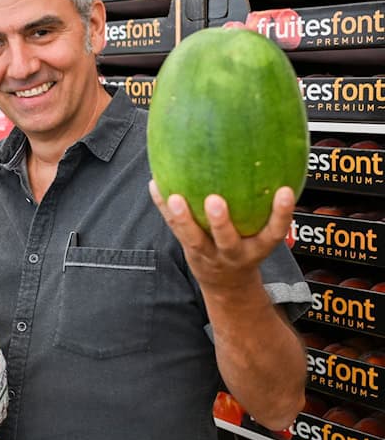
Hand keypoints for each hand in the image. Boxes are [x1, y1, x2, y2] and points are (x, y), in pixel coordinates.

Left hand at [149, 181, 295, 289]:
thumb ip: (265, 206)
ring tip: (175, 197)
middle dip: (221, 223)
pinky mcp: (188, 248)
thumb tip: (270, 155)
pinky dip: (163, 207)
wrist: (227, 285)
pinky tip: (155, 185)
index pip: (275, 231)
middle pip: (228, 240)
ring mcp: (208, 253)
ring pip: (193, 238)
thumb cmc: (247, 247)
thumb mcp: (263, 234)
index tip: (284, 192)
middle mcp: (233, 252)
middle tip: (215, 200)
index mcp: (258, 247)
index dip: (282, 213)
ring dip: (183, 218)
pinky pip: (173, 227)